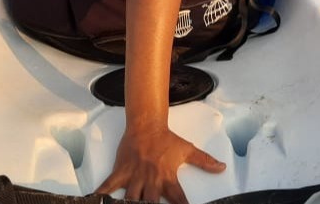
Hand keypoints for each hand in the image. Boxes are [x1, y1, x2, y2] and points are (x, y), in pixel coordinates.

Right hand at [96, 126, 224, 203]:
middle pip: (151, 203)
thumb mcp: (187, 150)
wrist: (146, 124)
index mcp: (168, 178)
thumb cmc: (166, 139)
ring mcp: (134, 176)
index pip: (178, 199)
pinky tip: (97, 199)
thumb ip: (204, 161)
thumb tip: (222, 167)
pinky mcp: (121, 171)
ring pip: (131, 198)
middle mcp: (151, 180)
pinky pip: (109, 186)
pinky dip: (102, 194)